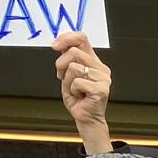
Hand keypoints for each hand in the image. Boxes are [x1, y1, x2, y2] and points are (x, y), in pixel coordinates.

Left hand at [53, 32, 112, 153]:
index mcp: (94, 61)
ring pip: (73, 67)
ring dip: (67, 80)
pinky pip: (77, 82)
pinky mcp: (101, 90)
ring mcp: (103, 79)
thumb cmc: (78, 98)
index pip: (82, 38)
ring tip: (74, 89)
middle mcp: (101, 68)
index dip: (66, 38)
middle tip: (61, 76)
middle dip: (60, 64)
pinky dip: (72, 91)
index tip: (55, 46)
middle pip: (74, 52)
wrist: (86, 118)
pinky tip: (80, 96)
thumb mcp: (68, 74)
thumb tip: (58, 44)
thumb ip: (68, 58)